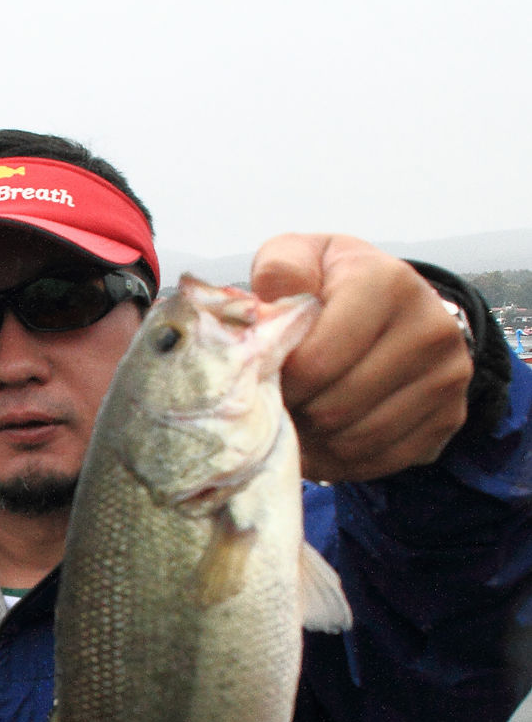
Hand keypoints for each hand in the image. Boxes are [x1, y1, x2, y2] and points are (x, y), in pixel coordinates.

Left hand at [251, 234, 473, 481]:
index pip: (316, 364)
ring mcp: (448, 377)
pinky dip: (343, 460)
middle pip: (335, 409)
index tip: (273, 373)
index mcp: (389, 284)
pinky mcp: (450, 418)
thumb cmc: (331, 284)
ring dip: (317, 441)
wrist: (392, 306)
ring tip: (303, 417)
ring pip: (357, 442)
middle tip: (285, 401)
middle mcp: (431, 330)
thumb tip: (271, 303)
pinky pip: (380, 462)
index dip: (282, 380)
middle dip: (298, 413)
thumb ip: (280, 271)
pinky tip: (327, 437)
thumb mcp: (301, 259)